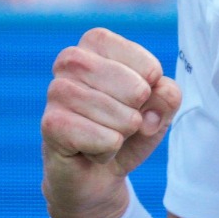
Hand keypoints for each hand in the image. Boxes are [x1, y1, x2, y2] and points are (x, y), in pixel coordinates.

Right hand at [41, 28, 181, 217]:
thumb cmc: (126, 129)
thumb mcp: (158, 109)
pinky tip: (91, 150)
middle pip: (137, 90)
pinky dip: (108, 151)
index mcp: (97, 44)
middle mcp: (71, 60)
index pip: (149, 68)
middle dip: (139, 116)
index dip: (154, 95)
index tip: (136, 102)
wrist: (95, 173)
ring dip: (123, 135)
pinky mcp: (50, 123)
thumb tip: (154, 94)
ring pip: (120, 115)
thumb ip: (167, 95)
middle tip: (119, 123)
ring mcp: (56, 90)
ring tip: (105, 136)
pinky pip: (103, 139)